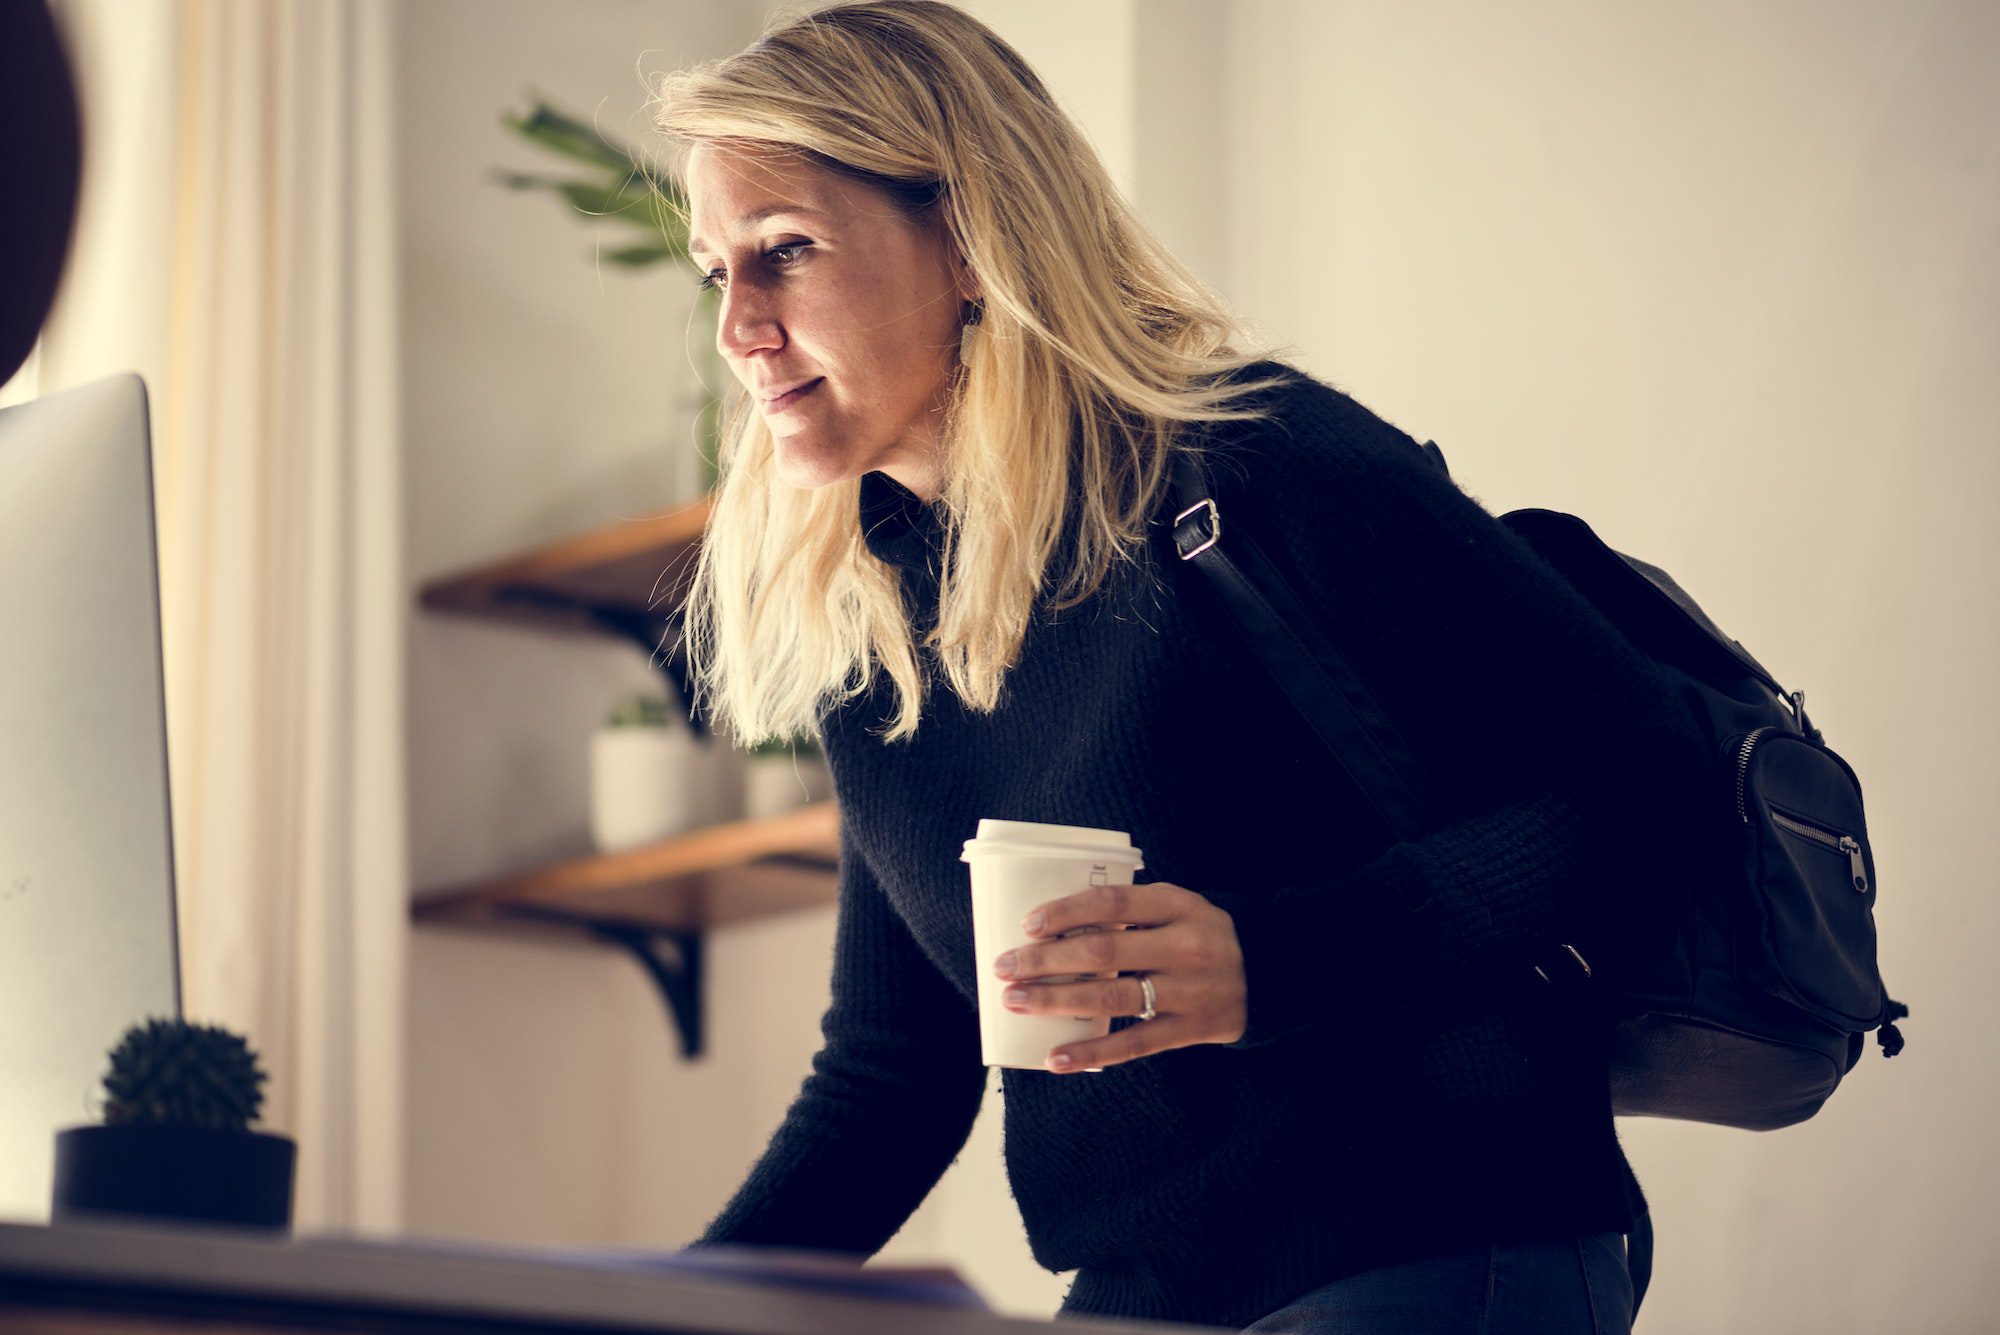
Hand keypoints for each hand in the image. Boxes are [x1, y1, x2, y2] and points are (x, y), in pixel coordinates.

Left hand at [992, 881, 1246, 1071]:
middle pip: (1102, 951)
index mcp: (1178, 905)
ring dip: (1055, 1001)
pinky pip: (1132, 1045)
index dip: (1066, 912)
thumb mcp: (1178, 905)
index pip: (1112, 902)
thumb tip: (1054, 926)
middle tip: (1005, 968)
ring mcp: (1187, 992)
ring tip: (1016, 1001)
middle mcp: (1184, 947)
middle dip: (1045, 961)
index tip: (1028, 925)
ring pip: (1110, 998)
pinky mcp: (1188, 1030)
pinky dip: (1091, 1054)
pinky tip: (1054, 1057)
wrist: (1269, 972)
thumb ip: (1131, 910)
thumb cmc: (1202, 933)